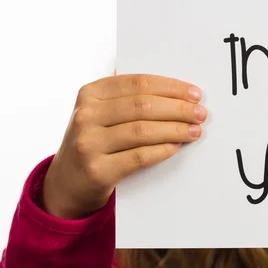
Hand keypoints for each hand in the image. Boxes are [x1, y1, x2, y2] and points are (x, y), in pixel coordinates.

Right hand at [43, 74, 206, 218]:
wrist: (67, 183)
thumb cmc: (95, 142)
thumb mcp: (101, 113)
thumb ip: (129, 99)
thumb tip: (179, 93)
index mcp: (90, 93)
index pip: (138, 83)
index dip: (171, 87)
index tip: (194, 93)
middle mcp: (86, 115)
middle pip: (143, 105)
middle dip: (178, 109)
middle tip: (200, 113)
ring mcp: (88, 143)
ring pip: (143, 130)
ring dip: (175, 129)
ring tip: (195, 131)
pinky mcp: (97, 170)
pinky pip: (139, 156)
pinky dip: (163, 150)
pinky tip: (177, 146)